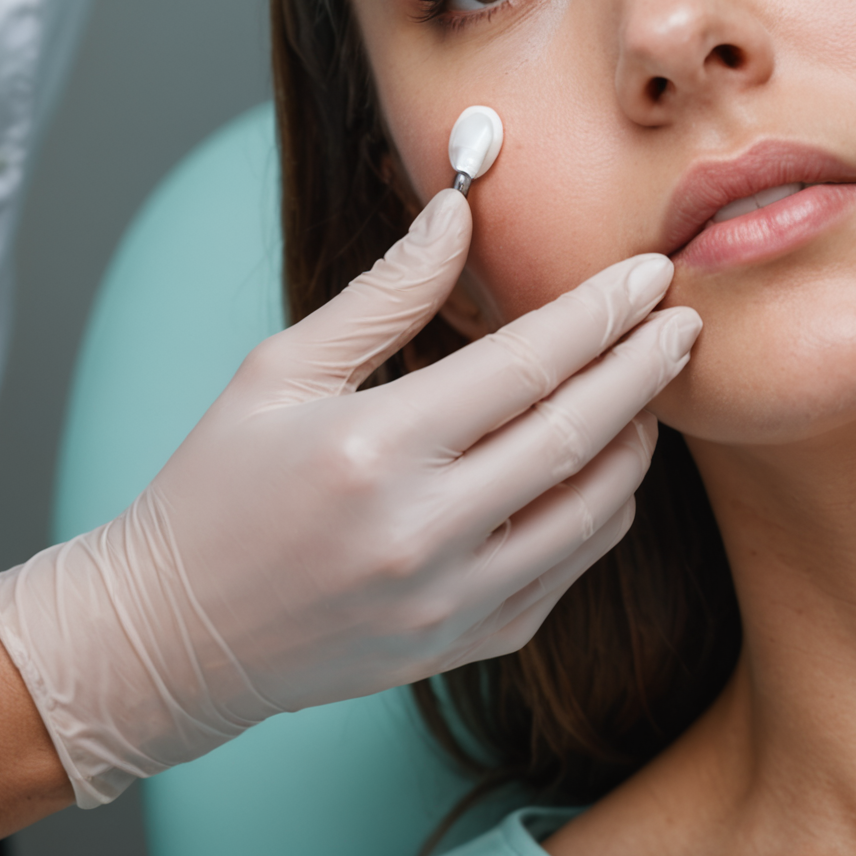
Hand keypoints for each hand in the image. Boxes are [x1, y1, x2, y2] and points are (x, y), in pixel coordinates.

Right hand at [0, 190, 699, 806]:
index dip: (600, 310)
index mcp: (374, 448)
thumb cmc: (216, 487)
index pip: (527, 364)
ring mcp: (448, 602)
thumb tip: (456, 210)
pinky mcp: (461, 645)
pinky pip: (566, 572)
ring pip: (592, 512)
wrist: (171, 636)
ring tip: (653, 388)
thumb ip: (386, 292)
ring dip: (637, 440)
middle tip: (685, 320)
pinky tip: (609, 469)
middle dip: (647, 367)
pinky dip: (603, 514)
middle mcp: (422, 533)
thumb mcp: (281, 370)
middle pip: (578, 432)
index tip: (647, 272)